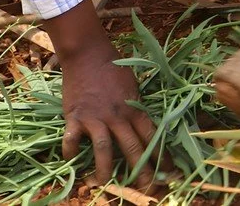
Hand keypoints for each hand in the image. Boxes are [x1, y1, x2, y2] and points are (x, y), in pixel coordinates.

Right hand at [46, 1, 155, 189]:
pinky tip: (71, 162)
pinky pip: (72, 139)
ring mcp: (96, 117)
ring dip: (105, 168)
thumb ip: (136, 108)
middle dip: (140, 170)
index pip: (152, 137)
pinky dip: (71, 151)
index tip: (168, 172)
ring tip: (106, 183)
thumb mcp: (133, 86)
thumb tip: (144, 127)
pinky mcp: (75, 116)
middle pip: (132, 148)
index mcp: (134, 109)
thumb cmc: (113, 68)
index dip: (161, 156)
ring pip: (104, 149)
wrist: (88, 53)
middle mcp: (118, 116)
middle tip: (146, 188)